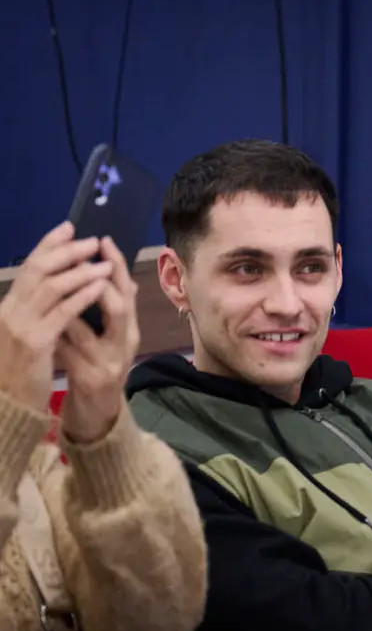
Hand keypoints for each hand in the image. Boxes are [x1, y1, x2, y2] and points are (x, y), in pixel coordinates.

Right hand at [0, 222, 111, 412]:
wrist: (8, 403)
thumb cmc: (22, 368)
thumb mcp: (29, 332)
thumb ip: (41, 308)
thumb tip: (64, 282)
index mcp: (8, 305)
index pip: (29, 266)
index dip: (48, 244)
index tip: (69, 226)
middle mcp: (9, 310)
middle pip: (38, 269)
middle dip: (66, 252)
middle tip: (91, 240)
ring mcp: (20, 326)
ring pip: (50, 287)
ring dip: (79, 271)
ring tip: (103, 262)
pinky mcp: (35, 343)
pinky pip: (62, 313)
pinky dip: (81, 297)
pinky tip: (99, 288)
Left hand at [57, 236, 139, 442]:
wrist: (99, 413)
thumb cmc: (98, 367)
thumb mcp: (108, 337)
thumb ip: (109, 310)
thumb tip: (112, 276)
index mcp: (129, 329)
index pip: (127, 291)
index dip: (116, 265)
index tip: (103, 240)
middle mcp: (125, 343)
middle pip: (120, 307)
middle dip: (101, 281)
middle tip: (87, 260)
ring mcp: (110, 362)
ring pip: (89, 330)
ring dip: (69, 309)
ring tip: (55, 289)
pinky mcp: (90, 378)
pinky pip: (68, 353)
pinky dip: (54, 337)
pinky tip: (43, 327)